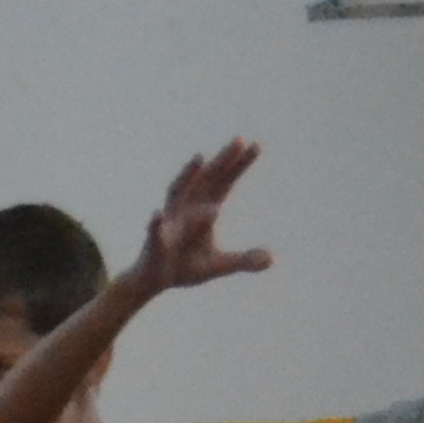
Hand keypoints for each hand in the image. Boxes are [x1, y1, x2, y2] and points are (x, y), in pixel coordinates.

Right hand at [124, 139, 272, 299]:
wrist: (152, 281)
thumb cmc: (185, 268)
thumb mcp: (218, 265)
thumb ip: (244, 260)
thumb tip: (271, 260)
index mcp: (203, 211)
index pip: (224, 184)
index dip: (238, 166)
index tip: (255, 146)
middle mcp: (185, 210)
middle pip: (207, 181)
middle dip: (223, 161)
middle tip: (239, 140)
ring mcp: (170, 224)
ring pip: (180, 196)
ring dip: (188, 176)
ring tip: (200, 159)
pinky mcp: (155, 244)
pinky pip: (156, 233)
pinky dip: (156, 224)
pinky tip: (158, 216)